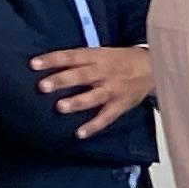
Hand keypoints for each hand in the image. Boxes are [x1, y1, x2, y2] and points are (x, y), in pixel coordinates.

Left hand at [33, 45, 151, 136]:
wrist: (155, 67)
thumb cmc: (122, 61)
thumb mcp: (103, 54)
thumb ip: (80, 60)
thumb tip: (50, 66)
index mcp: (98, 57)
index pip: (72, 56)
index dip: (53, 59)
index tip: (33, 64)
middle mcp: (105, 72)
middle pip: (82, 75)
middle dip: (63, 80)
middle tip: (43, 86)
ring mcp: (114, 89)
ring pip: (95, 96)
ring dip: (77, 102)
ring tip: (61, 107)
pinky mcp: (121, 104)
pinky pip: (107, 116)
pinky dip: (94, 125)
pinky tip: (80, 133)